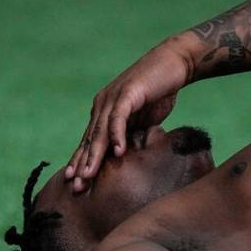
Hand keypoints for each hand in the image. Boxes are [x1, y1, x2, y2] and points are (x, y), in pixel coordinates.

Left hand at [65, 41, 190, 190]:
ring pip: (100, 132)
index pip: (89, 142)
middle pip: (90, 140)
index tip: (75, 184)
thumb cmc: (159, 93)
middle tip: (76, 187)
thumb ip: (129, 136)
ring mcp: (113, 98)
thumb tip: (122, 159)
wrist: (175, 64)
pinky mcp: (127, 93)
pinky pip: (119, 118)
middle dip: (82, 164)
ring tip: (88, 175)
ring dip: (94, 155)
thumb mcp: (141, 121)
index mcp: (103, 112)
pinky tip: (117, 152)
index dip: (82, 163)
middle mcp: (103, 105)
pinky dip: (117, 136)